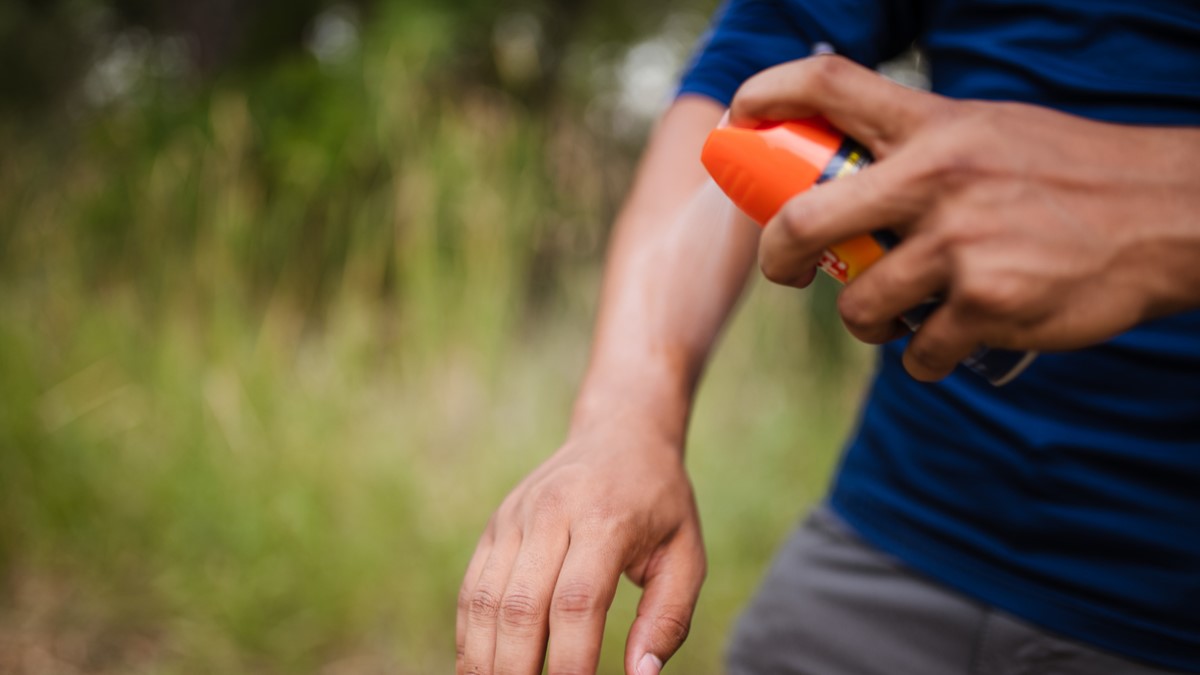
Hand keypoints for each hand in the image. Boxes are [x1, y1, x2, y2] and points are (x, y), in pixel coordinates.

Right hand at [457, 416, 704, 674]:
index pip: (577, 601)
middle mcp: (552, 512)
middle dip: (518, 670)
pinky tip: (481, 669)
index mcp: (605, 518)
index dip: (570, 660)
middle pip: (520, 606)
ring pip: (485, 600)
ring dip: (485, 660)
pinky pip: (472, 589)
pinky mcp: (496, 525)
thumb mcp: (686, 555)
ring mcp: (516, 517)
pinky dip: (470, 636)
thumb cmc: (660, 503)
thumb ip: (668, 619)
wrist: (619, 432)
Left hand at [730, 55, 1199, 380]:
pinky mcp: (988, 305)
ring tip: (901, 314)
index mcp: (936, 125)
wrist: (1169, 217)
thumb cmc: (1067, 175)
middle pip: (804, 221)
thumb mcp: (988, 134)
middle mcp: (939, 178)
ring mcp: (961, 244)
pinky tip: (955, 337)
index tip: (739, 121)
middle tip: (787, 273)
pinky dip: (926, 357)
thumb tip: (839, 179)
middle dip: (779, 258)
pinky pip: (917, 353)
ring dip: (870, 324)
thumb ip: (918, 150)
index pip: (829, 84)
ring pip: (860, 309)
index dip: (766, 95)